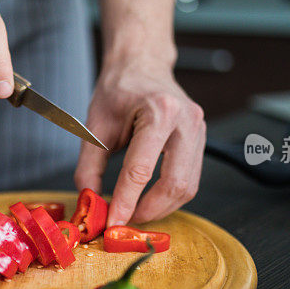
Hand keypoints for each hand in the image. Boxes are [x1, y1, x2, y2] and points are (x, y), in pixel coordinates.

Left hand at [74, 51, 205, 225]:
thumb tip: (89, 203)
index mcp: (159, 111)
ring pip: (188, 187)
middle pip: (174, 184)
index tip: (112, 223)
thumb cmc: (118, 90)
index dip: (125, 202)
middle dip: (149, 211)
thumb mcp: (94, 126)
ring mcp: (198, 130)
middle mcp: (186, 121)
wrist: (141, 65)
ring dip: (162, 208)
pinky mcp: (201, 140)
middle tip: (125, 222)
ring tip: (136, 213)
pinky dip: (170, 196)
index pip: (140, 170)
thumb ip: (89, 167)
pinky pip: (191, 179)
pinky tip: (150, 200)